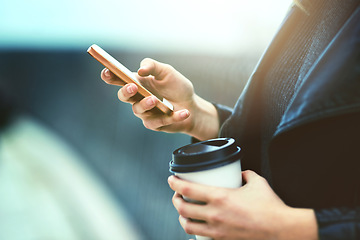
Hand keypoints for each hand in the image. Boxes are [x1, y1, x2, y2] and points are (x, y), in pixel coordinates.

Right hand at [101, 58, 218, 139]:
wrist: (193, 106)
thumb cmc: (177, 88)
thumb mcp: (167, 72)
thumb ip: (153, 66)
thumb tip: (141, 70)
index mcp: (138, 83)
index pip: (119, 79)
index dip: (110, 76)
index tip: (107, 72)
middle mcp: (138, 98)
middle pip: (124, 96)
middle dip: (126, 92)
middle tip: (133, 87)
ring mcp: (145, 113)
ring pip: (139, 110)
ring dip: (146, 105)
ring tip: (156, 100)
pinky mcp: (155, 124)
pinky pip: (160, 122)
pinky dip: (173, 116)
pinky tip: (183, 112)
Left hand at [168, 170, 317, 239]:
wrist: (281, 230)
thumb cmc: (269, 206)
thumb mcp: (256, 182)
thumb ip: (245, 174)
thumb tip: (240, 173)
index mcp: (220, 197)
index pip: (188, 188)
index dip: (174, 183)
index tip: (171, 179)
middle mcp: (214, 214)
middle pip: (183, 208)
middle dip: (175, 200)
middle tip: (177, 195)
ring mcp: (217, 230)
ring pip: (187, 225)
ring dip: (181, 217)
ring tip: (183, 211)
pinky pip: (200, 238)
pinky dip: (193, 233)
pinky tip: (195, 228)